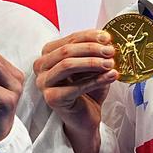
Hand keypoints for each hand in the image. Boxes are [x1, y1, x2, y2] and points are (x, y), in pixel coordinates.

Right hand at [33, 29, 117, 152]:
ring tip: (111, 64)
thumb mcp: (92, 65)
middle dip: (92, 49)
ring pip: (67, 65)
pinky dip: (95, 80)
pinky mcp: (52, 98)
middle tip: (111, 52)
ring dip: (92, 63)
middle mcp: (41, 66)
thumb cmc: (88, 89)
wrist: (86, 116)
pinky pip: (75, 86)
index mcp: (48, 54)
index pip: (69, 39)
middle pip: (66, 51)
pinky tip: (111, 77)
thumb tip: (106, 38)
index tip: (108, 38)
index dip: (90, 36)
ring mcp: (43, 83)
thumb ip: (95, 51)